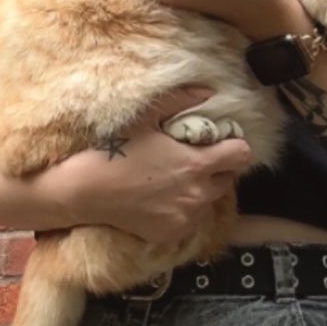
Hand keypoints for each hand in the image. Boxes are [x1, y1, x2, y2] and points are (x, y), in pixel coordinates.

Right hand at [77, 83, 251, 245]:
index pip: (241, 156)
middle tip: (192, 161)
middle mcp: (197, 194)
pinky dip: (182, 210)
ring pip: (208, 202)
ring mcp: (185, 217)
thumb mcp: (146, 117)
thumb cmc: (114, 150)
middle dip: (216, 169)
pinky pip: (189, 220)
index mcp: (197, 164)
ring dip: (199, 191)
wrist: (85, 191)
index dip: (233, 146)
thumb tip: (208, 91)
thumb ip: (181, 101)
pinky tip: (160, 199)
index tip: (218, 143)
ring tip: (173, 181)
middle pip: (227, 180)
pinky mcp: (171, 235)